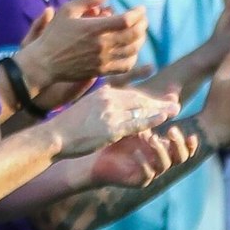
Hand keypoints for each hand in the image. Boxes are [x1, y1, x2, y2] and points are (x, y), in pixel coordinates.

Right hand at [19, 0, 148, 107]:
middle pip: (134, 34)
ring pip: (133, 49)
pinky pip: (126, 65)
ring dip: (141, 39)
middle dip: (143, 24)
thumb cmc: (54, 34)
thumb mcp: (67, 10)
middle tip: (143, 19)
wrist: (44, 63)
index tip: (140, 8)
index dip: (138, 13)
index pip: (127, 20)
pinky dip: (134, 56)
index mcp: (94, 28)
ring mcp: (103, 59)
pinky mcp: (102, 71)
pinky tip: (132, 50)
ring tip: (139, 32)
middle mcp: (102, 45)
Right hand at [50, 84, 180, 157]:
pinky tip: (164, 118)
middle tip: (175, 101)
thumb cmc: (67, 126)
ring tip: (176, 109)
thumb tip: (110, 93)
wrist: (53, 137)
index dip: (148, 95)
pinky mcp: (111, 128)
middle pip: (139, 98)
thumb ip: (101, 100)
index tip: (161, 96)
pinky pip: (136, 123)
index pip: (131, 92)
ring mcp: (110, 113)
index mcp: (102, 93)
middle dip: (158, 101)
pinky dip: (152, 120)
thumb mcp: (85, 106)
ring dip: (160, 109)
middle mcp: (108, 99)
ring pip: (141, 109)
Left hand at [88, 124, 197, 187]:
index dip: (190, 144)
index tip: (192, 135)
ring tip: (152, 138)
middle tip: (171, 131)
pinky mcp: (137, 180)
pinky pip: (146, 174)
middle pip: (181, 157)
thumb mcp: (137, 122)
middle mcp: (161, 160)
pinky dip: (144, 163)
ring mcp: (150, 171)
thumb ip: (153, 113)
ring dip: (160, 150)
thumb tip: (172, 95)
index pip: (185, 148)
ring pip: (165, 164)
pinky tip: (136, 152)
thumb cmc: (117, 137)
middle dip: (178, 144)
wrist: (97, 156)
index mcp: (164, 148)